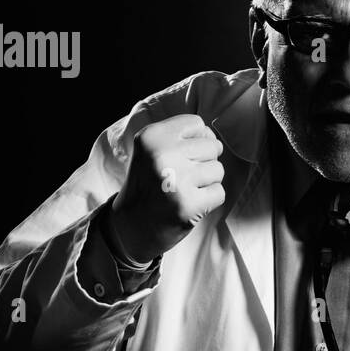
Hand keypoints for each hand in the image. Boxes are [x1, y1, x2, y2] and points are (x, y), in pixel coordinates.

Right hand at [110, 114, 224, 262]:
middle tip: (181, 178)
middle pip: (212, 146)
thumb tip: (214, 137)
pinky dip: (209, 200)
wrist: (130, 226)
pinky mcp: (189, 205)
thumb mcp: (151, 150)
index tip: (179, 157)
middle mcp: (162, 155)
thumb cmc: (148, 184)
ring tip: (184, 190)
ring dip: (207, 182)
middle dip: (203, 162)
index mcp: (151, 136)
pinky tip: (190, 204)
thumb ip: (180, 137)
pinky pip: (219, 192)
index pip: (197, 124)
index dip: (194, 141)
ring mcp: (176, 180)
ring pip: (218, 169)